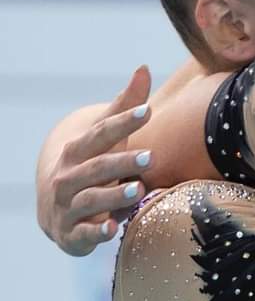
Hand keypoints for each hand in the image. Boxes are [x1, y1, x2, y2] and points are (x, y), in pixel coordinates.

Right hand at [36, 66, 153, 255]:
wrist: (56, 211)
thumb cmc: (92, 166)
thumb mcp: (105, 137)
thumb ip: (124, 106)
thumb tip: (144, 67)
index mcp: (78, 151)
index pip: (101, 134)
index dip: (123, 122)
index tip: (147, 110)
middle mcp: (69, 177)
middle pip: (96, 167)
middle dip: (122, 162)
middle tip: (152, 156)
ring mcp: (68, 206)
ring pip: (91, 199)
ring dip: (114, 195)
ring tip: (140, 189)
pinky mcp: (72, 233)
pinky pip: (84, 234)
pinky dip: (97, 232)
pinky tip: (114, 228)